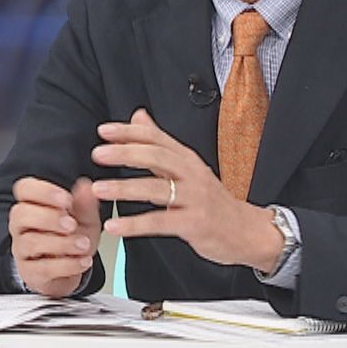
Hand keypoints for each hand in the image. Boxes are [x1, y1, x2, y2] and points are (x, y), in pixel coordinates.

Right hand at [7, 175, 102, 296]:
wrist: (70, 270)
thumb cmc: (71, 238)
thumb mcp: (84, 218)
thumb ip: (84, 204)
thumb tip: (87, 187)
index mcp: (32, 204)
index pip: (24, 189)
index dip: (43, 192)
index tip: (66, 199)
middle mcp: (21, 225)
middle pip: (21, 214)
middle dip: (48, 218)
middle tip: (72, 224)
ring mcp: (22, 249)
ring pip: (30, 242)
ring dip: (60, 243)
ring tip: (83, 244)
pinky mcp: (30, 272)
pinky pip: (43, 268)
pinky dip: (66, 265)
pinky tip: (83, 261)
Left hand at [90, 109, 282, 271]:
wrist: (247, 232)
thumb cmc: (212, 200)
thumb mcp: (188, 168)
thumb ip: (160, 144)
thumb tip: (138, 116)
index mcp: (187, 159)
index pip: (157, 138)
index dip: (130, 132)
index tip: (104, 131)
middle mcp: (192, 174)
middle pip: (157, 157)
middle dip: (125, 153)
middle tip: (98, 153)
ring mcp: (195, 199)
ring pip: (156, 189)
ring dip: (124, 188)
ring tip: (99, 189)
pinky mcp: (195, 224)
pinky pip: (160, 222)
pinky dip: (135, 225)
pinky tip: (115, 226)